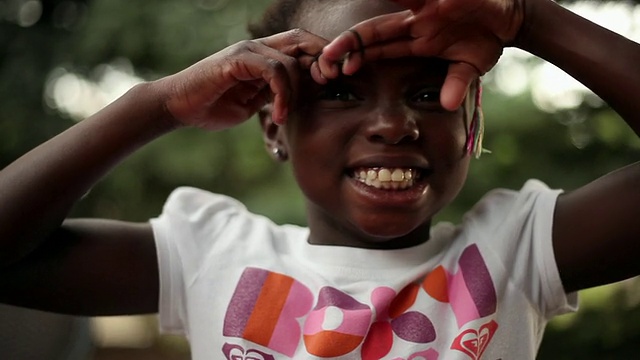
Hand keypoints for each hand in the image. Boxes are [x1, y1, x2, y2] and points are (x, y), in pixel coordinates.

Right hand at [161, 29, 326, 129]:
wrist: (179, 108)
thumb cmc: (213, 107)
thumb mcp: (254, 103)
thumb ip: (275, 95)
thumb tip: (303, 97)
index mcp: (264, 55)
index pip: (302, 45)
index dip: (322, 58)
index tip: (333, 82)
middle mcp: (257, 47)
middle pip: (302, 39)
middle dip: (323, 60)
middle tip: (330, 84)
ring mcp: (247, 51)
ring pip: (289, 61)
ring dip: (295, 92)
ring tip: (283, 116)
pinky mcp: (237, 59)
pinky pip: (272, 70)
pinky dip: (281, 94)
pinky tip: (277, 115)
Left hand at [315, 0, 523, 109]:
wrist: (509, 15)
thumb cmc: (484, 39)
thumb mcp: (469, 67)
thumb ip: (456, 84)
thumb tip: (447, 105)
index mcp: (415, 41)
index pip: (378, 49)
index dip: (358, 57)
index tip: (339, 70)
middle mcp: (414, 22)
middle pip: (373, 32)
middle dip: (350, 43)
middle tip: (326, 56)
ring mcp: (426, 6)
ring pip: (388, 10)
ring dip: (369, 21)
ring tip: (341, 26)